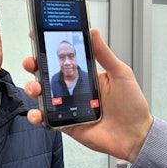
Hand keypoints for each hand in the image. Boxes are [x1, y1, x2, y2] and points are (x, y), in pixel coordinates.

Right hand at [22, 28, 152, 161]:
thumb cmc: (131, 105)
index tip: (37, 36)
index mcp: (85, 75)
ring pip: (42, 94)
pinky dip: (37, 116)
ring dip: (32, 88)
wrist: (135, 135)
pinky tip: (38, 113)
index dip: (48, 48)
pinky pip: (46, 119)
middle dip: (34, 65)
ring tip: (36, 87)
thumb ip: (104, 54)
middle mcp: (73, 89)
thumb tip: (93, 32)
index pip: (62, 58)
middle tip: (31, 62)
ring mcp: (67, 106)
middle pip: (46, 74)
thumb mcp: (120, 74)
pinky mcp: (65, 123)